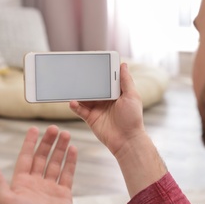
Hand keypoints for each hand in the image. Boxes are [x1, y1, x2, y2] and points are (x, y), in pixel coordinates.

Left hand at [0, 125, 76, 203]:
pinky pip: (67, 174)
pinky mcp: (63, 194)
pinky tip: (73, 149)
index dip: (30, 142)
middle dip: (48, 142)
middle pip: (42, 157)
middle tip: (54, 128)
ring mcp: (50, 188)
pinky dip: (71, 161)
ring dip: (61, 148)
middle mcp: (35, 183)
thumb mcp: (6, 199)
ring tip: (66, 134)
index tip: (34, 129)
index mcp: (21, 182)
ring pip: (56, 163)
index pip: (26, 157)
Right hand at [70, 63, 165, 196]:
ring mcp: (97, 108)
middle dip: (86, 81)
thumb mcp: (132, 96)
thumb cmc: (132, 119)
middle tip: (77, 72)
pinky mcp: (90, 118)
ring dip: (78, 93)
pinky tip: (72, 101)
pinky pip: (80, 110)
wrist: (126, 141)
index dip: (101, 72)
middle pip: (93, 88)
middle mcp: (105, 100)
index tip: (93, 63)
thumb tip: (123, 64)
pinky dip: (74, 105)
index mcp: (116, 93)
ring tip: (71, 86)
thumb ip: (126, 81)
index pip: (106, 79)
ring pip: (84, 98)